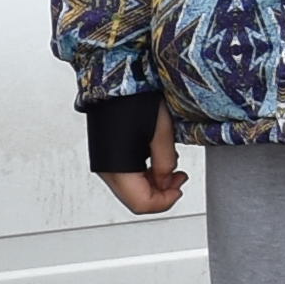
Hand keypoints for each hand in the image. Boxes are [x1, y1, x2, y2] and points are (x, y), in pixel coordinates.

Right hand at [98, 103, 182, 217]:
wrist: (114, 80)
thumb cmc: (133, 98)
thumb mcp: (161, 130)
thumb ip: (166, 162)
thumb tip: (168, 182)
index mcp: (117, 167)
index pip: (142, 203)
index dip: (165, 201)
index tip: (179, 188)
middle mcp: (106, 170)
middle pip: (135, 200)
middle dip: (161, 193)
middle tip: (179, 179)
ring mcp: (105, 164)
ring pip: (132, 190)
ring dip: (154, 185)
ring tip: (172, 170)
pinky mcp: (108, 156)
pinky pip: (127, 177)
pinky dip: (144, 176)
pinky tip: (156, 162)